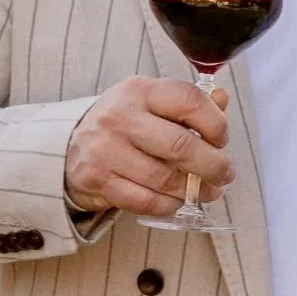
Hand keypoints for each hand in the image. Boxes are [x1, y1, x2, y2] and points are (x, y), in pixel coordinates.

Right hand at [64, 76, 232, 216]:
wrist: (71, 145)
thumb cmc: (125, 121)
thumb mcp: (152, 101)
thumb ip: (188, 102)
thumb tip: (223, 99)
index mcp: (140, 90)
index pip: (189, 100)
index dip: (216, 123)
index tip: (222, 139)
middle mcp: (120, 117)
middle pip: (180, 146)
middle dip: (213, 165)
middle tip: (225, 173)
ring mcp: (106, 151)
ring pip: (165, 179)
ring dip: (195, 190)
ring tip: (209, 190)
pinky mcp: (99, 181)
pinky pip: (146, 201)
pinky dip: (169, 204)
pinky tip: (179, 200)